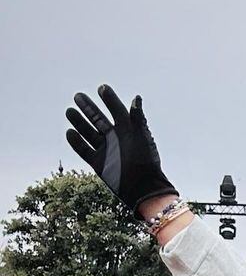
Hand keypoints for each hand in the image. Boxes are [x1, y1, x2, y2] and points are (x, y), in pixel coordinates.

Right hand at [65, 84, 176, 212]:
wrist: (143, 187)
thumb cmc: (146, 161)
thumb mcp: (141, 136)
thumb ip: (137, 118)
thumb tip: (136, 98)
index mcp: (127, 130)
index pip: (116, 110)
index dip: (109, 99)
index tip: (102, 88)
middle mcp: (115, 139)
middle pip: (98, 119)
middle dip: (88, 108)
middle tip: (78, 96)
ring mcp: (106, 151)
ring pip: (89, 133)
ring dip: (79, 122)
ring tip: (70, 111)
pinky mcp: (98, 164)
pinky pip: (84, 150)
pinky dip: (76, 142)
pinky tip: (69, 132)